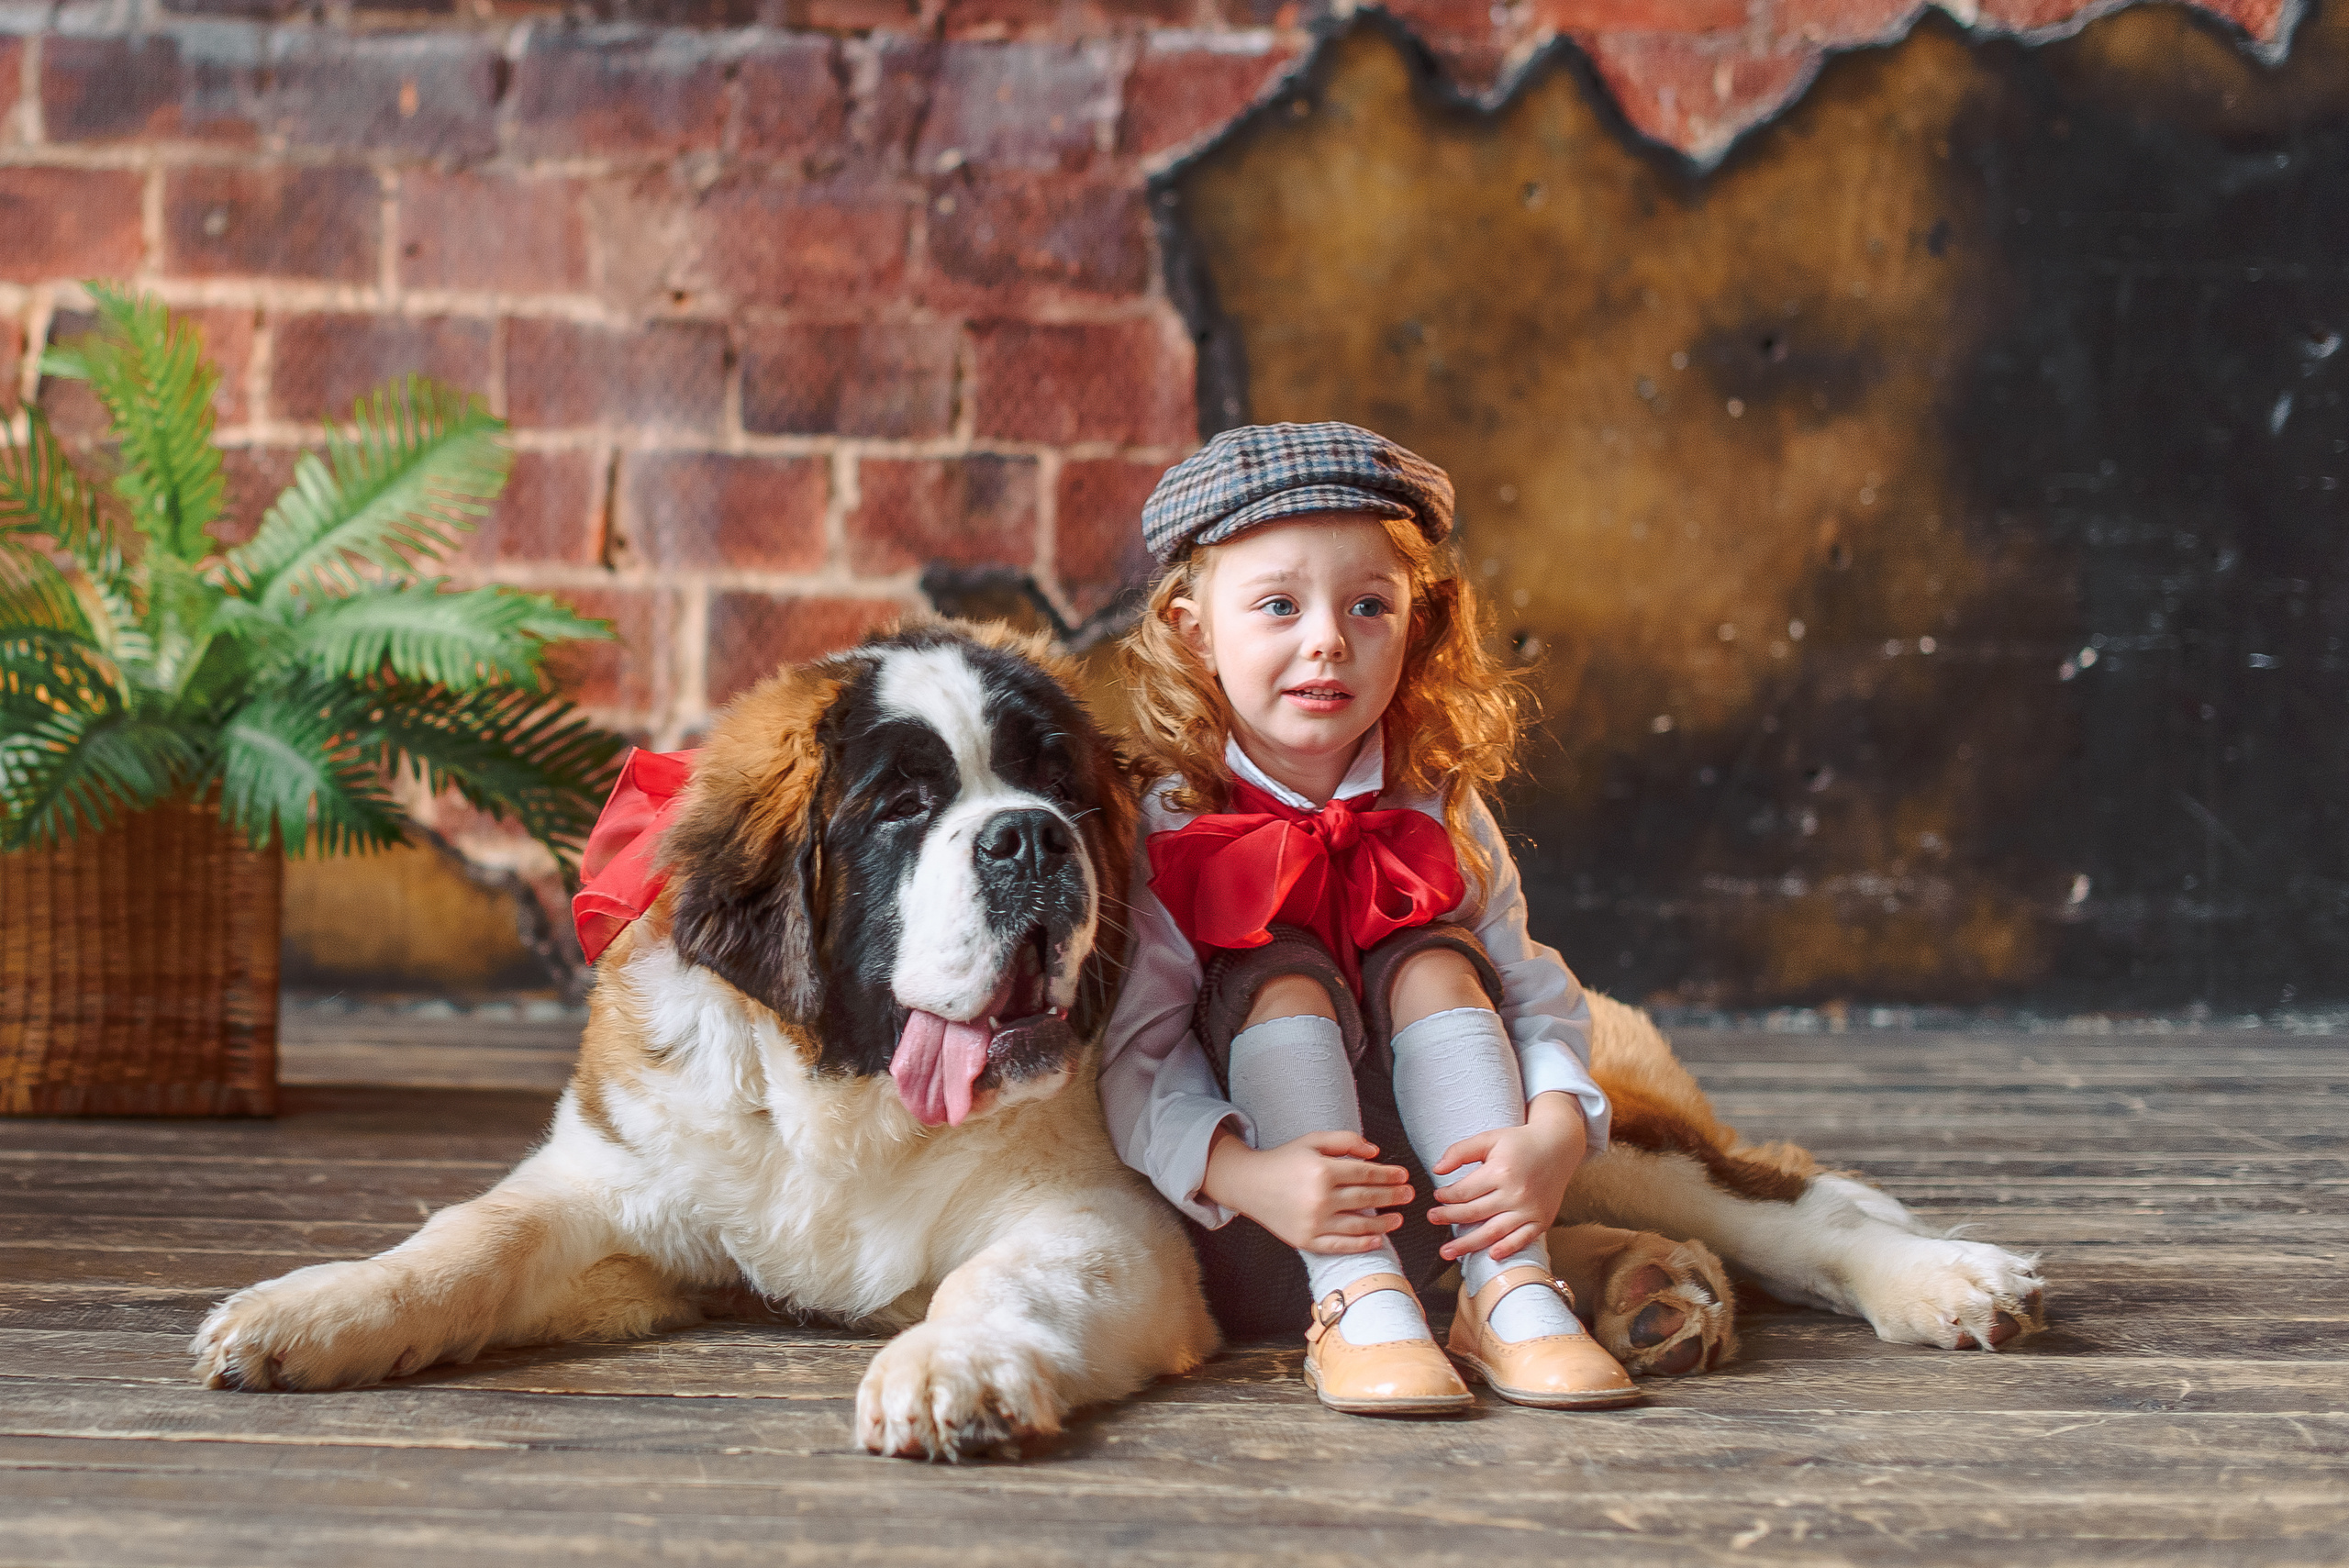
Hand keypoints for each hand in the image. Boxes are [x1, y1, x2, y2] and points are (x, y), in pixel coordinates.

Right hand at [1200, 1125, 1413, 1252]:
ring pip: (1359, 1226)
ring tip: (1399, 1219)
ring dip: (1384, 1223)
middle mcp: (1321, 1198)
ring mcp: (1314, 1222)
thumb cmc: (1284, 1160)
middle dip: (1393, 1196)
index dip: (1389, 1175)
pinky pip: (1341, 1246)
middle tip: (1409, 1195)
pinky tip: (1377, 1240)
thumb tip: (1376, 1152)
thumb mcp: (1313, 1140)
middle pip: (1367, 1199)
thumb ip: (1345, 1141)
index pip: (1367, 1174)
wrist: (1249, 1184)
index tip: (1404, 1176)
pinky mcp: (1307, 1241)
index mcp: (1323, 1171)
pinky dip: (1361, 1245)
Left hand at [1426, 1091, 1587, 1263]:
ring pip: (1493, 1232)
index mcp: (1500, 1171)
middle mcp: (1515, 1193)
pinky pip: (1522, 1239)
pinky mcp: (1542, 1220)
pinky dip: (1507, 1249)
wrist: (1558, 1146)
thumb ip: (1460, 1151)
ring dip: (1468, 1244)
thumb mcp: (1489, 1138)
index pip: (1464, 1192)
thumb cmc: (1519, 1142)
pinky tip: (1491, 1255)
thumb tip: (1437, 1169)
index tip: (1437, 1197)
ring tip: (1448, 1251)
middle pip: (1474, 1213)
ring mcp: (1530, 1209)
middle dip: (1449, 1218)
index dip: (1447, 1197)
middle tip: (1432, 1219)